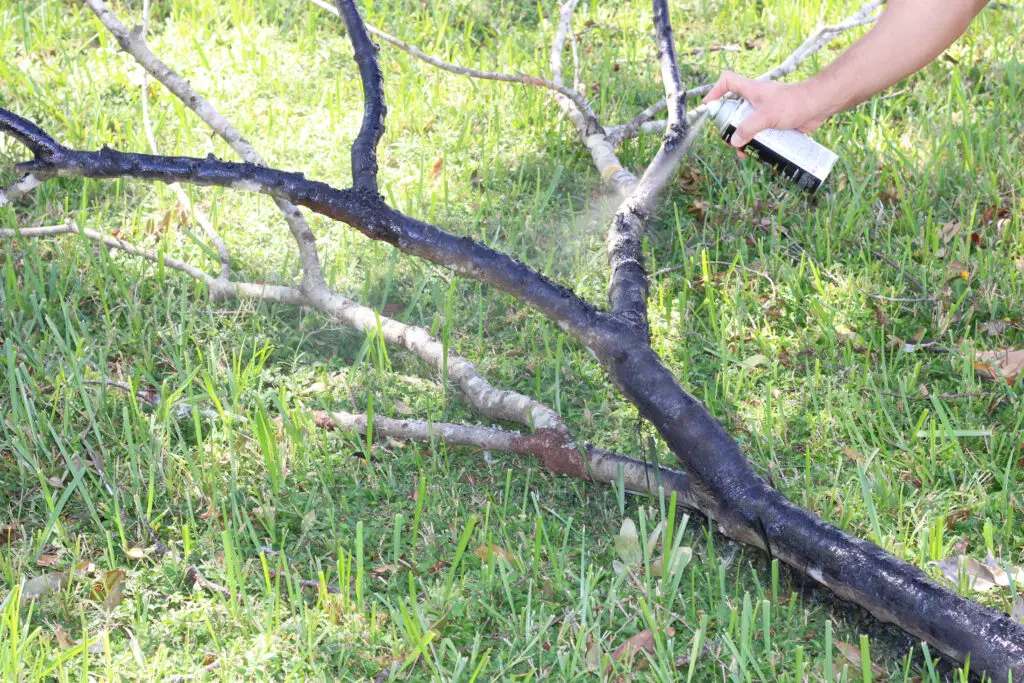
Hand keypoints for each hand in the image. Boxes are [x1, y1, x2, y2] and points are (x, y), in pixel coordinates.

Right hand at [702, 72, 829, 156]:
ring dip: (744, 139)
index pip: (727, 82)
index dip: (715, 91)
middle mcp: (756, 100)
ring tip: (744, 153)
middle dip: (729, 128)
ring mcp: (766, 111)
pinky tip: (759, 153)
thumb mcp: (766, 116)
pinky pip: (761, 133)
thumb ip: (749, 129)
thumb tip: (735, 142)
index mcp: (751, 91)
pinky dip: (758, 143)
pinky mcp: (775, 122)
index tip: (708, 106)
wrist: (819, 105)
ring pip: (748, 125)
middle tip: (729, 141)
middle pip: (734, 111)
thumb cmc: (793, 103)